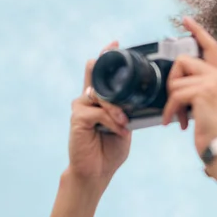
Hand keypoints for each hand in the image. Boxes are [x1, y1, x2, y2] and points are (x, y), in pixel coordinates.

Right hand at [68, 41, 131, 187]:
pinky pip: (99, 112)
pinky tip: (119, 130)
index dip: (105, 56)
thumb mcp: (124, 125)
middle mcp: (87, 99)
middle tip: (122, 77)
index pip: (99, 72)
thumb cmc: (110, 149)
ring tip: (125, 123)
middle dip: (111, 76)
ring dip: (117, 108)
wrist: (96, 172)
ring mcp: (81, 107)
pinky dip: (112, 120)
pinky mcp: (78, 118)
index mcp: (98, 99)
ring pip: (102, 95)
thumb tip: (139, 96)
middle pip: (95, 74)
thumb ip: (127, 109)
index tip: (115, 44)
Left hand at [162, 17, 216, 153]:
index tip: (184, 20)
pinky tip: (174, 122)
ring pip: (176, 81)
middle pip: (183, 60)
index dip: (197, 30)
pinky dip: (170, 110)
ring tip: (178, 116)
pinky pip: (175, 95)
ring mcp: (213, 82)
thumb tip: (174, 80)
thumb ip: (195, 86)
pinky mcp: (204, 92)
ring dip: (171, 102)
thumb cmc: (211, 129)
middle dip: (172, 82)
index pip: (209, 46)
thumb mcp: (204, 102)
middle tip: (174, 102)